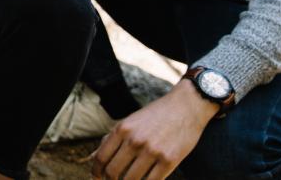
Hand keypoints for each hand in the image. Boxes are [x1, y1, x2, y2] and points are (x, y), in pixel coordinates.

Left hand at [90, 80, 215, 179]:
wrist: (186, 107)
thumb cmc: (156, 115)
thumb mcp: (130, 121)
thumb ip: (112, 138)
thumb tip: (94, 156)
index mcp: (122, 129)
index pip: (101, 158)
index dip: (96, 172)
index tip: (98, 177)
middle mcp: (135, 140)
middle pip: (113, 172)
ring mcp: (152, 151)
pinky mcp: (169, 160)